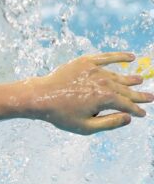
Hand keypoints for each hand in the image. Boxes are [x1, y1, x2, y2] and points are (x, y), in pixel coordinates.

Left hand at [28, 52, 153, 134]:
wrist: (40, 96)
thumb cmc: (61, 115)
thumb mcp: (85, 127)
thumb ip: (109, 123)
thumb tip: (129, 118)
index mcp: (106, 99)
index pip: (127, 105)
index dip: (136, 110)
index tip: (142, 114)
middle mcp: (104, 82)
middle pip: (126, 90)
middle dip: (139, 95)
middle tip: (151, 98)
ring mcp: (95, 70)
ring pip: (117, 76)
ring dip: (129, 79)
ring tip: (139, 80)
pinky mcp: (85, 62)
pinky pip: (106, 57)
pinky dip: (119, 56)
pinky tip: (130, 57)